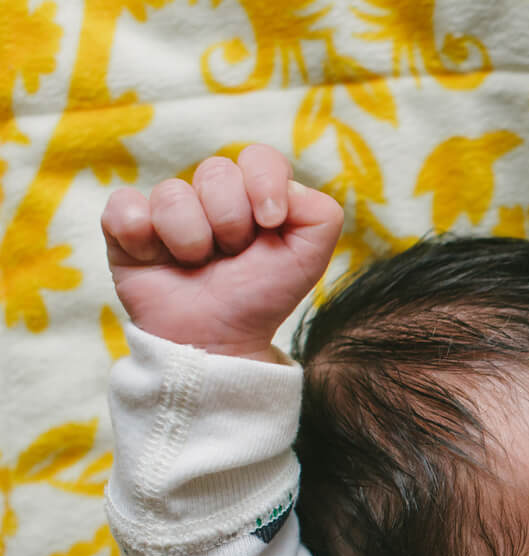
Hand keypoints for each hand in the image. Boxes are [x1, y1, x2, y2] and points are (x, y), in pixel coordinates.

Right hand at [101, 144, 342, 361]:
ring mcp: (167, 209)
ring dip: (191, 241)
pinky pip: (125, 206)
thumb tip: (285, 187)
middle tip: (231, 257)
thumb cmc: (260, 297)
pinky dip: (141, 236)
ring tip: (197, 266)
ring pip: (172, 194)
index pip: (258, 157)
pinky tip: (157, 261)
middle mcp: (210, 195)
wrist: (217, 341)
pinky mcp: (126, 226)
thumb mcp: (309, 260)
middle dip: (230, 223)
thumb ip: (319, 214)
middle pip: (216, 172)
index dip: (263, 184)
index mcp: (254, 195)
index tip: (269, 223)